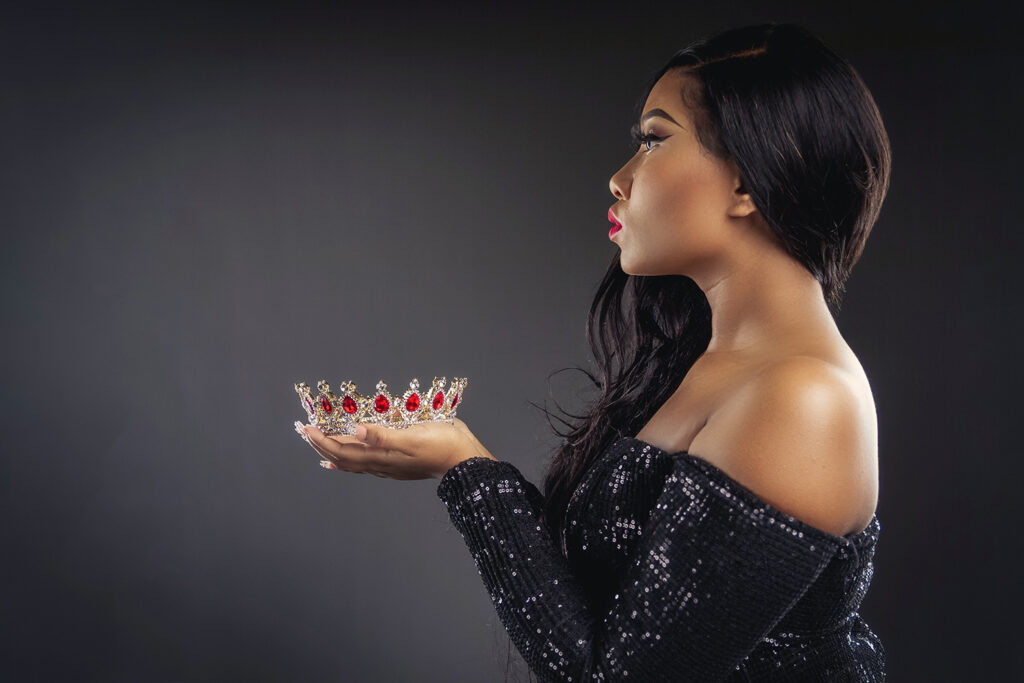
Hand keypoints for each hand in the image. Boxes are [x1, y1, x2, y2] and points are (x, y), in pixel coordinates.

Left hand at [295, 418, 496, 479]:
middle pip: (343, 458)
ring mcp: (390, 466)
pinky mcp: (399, 463)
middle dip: (323, 446)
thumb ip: (382, 434)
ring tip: (320, 445)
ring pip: (354, 462)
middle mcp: (381, 464)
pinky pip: (366, 463)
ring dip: (334, 452)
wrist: (466, 461)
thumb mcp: (412, 436)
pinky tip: (348, 459)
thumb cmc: (443, 446)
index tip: (307, 428)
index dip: (323, 441)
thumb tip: (354, 429)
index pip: (343, 451)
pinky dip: (351, 459)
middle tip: (305, 432)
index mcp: (381, 457)